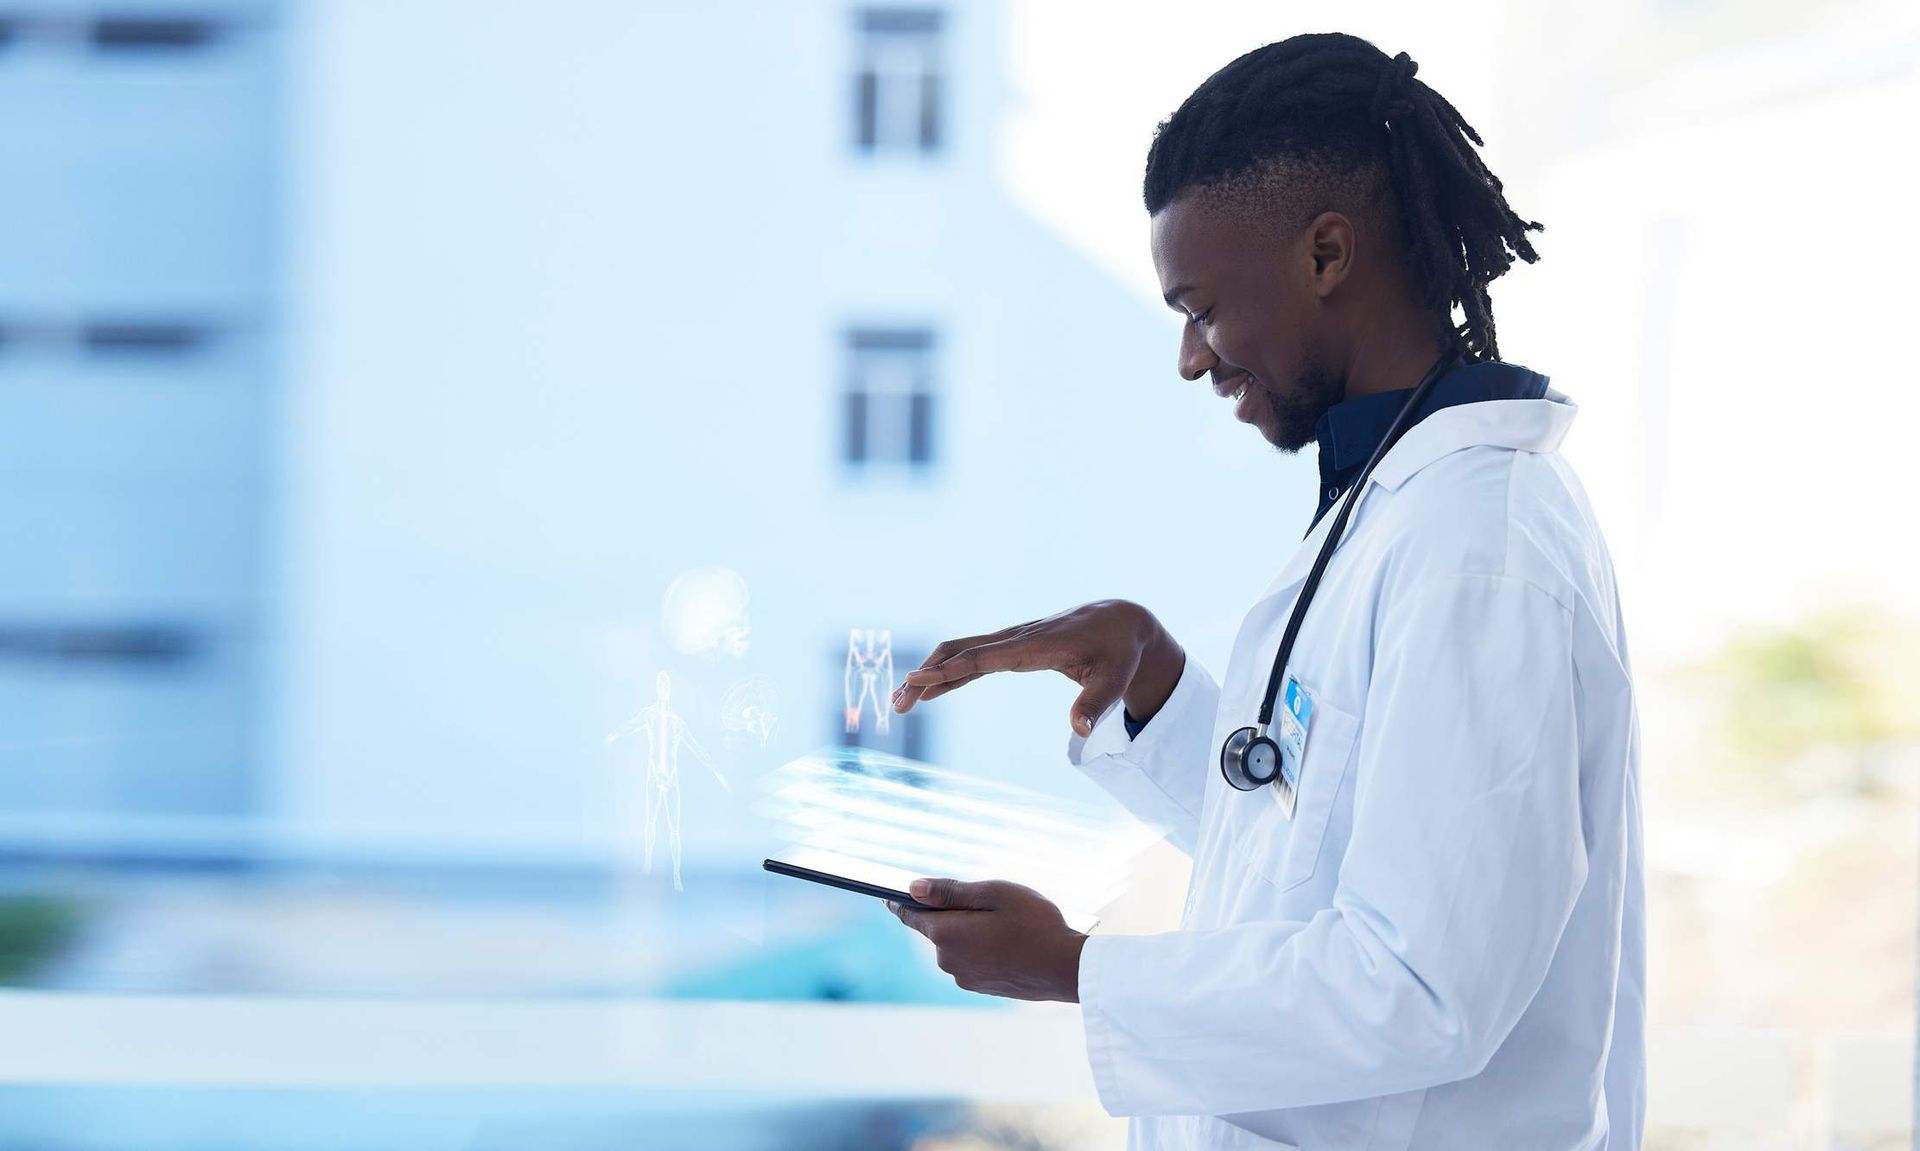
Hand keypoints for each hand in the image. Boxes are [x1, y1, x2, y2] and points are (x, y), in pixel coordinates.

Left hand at [888, 878, 1085, 1002]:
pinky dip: (984, 949)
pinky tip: (1011, 943)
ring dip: (972, 932)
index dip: (901, 902)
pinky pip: (972, 960)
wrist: (1066, 968)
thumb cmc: (1034, 924)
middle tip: (990, 903)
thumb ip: (950, 891)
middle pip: (940, 928)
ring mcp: (964, 978)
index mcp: (946, 934)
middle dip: (956, 913)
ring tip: (1008, 925)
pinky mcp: (981, 988)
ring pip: (958, 945)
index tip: (890, 894)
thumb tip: (913, 888)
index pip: (911, 915)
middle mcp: (948, 961)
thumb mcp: (993, 894)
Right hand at [892, 600, 1184, 735]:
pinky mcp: (1012, 649)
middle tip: (897, 701)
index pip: (986, 657)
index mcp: (1037, 645)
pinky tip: (929, 691)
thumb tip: (1078, 730)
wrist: (1120, 622)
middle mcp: (1017, 639)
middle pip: (960, 652)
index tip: (920, 680)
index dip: (953, 669)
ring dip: (929, 674)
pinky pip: (972, 658)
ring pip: (960, 652)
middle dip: (926, 675)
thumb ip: (1096, 704)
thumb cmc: (1118, 653)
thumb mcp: (1115, 679)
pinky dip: (947, 673)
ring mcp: (1011, 642)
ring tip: (899, 702)